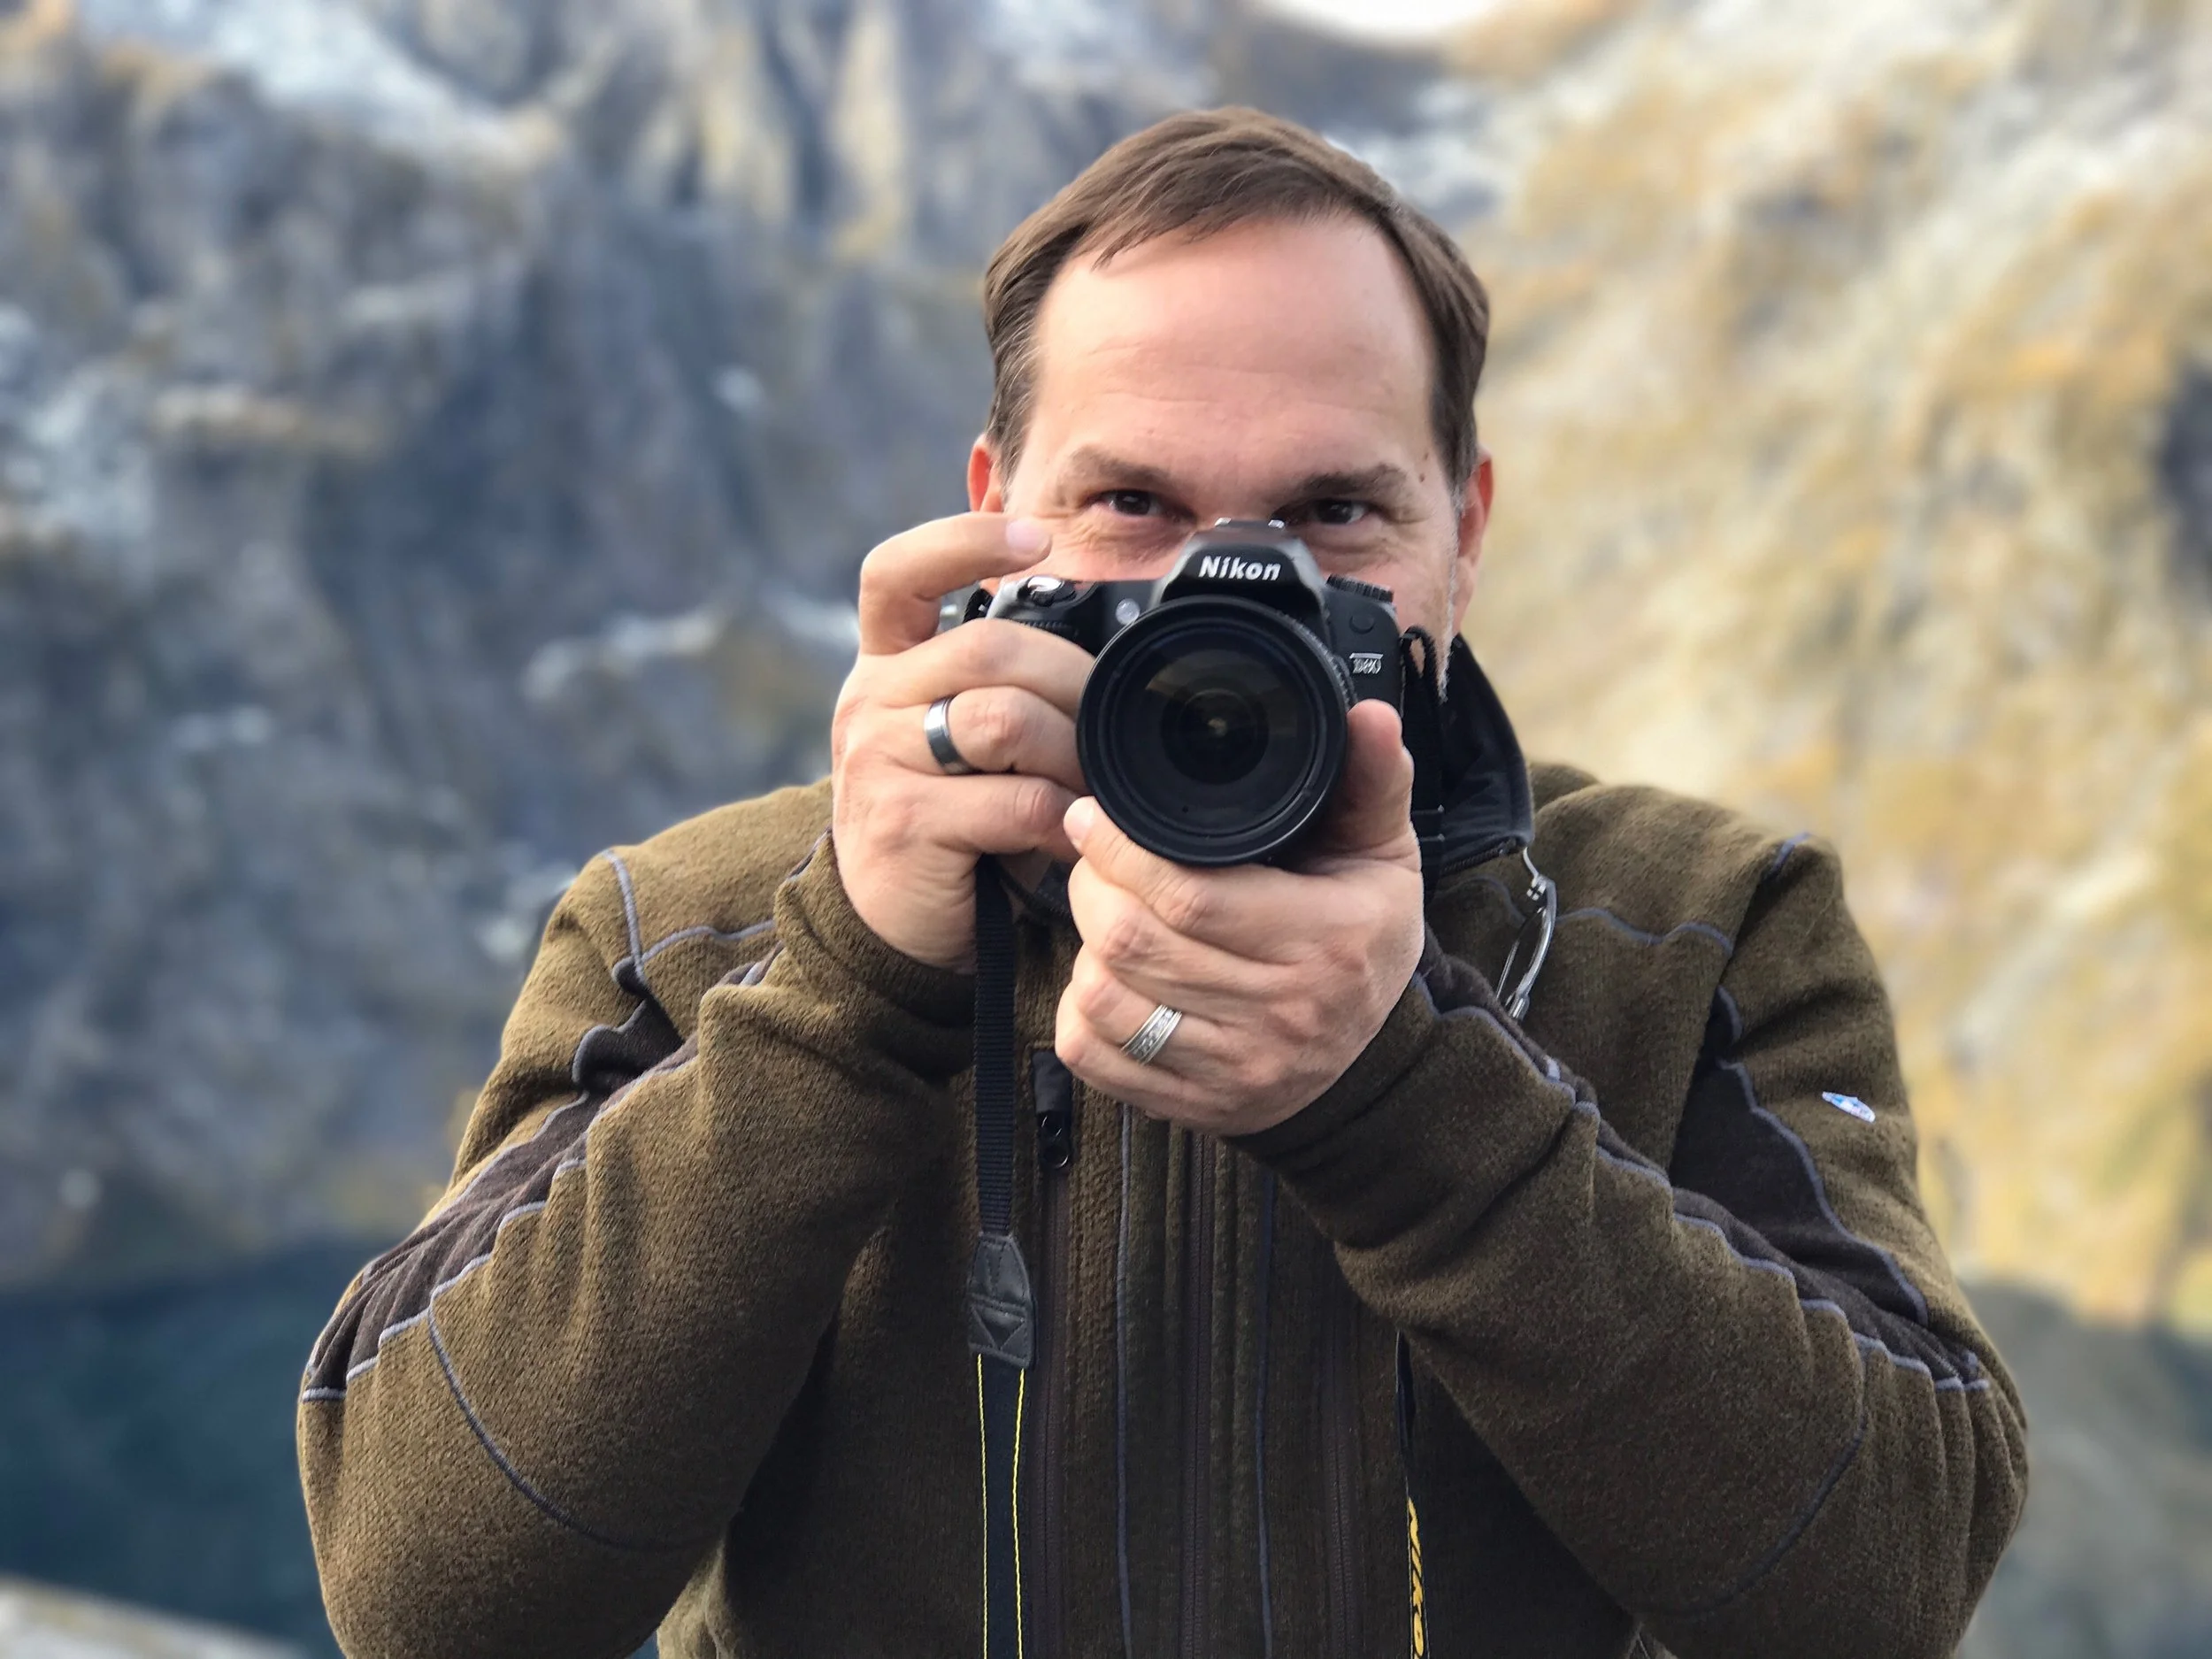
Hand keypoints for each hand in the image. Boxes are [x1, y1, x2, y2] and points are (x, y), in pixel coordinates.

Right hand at [830, 513, 1098, 971]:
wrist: (893, 923)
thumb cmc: (952, 818)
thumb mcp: (963, 737)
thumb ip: (1004, 684)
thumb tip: (1107, 648)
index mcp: (884, 663)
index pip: (896, 572)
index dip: (963, 540)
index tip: (1035, 539)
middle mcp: (869, 700)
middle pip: (987, 648)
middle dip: (1069, 682)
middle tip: (1105, 726)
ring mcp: (878, 761)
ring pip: (1002, 720)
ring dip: (1068, 753)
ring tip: (1088, 786)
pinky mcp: (903, 823)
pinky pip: (1011, 801)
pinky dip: (1060, 819)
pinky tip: (1069, 836)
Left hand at [1053, 699, 1426, 1134]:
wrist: (1372, 1068)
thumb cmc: (1365, 942)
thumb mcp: (1382, 858)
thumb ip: (1371, 782)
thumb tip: (1367, 715)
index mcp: (1326, 942)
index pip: (1192, 896)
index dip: (1123, 850)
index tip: (1095, 815)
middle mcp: (1281, 1015)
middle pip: (1135, 942)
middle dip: (1092, 886)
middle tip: (1091, 855)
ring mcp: (1235, 1070)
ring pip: (1106, 998)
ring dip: (1085, 944)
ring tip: (1103, 911)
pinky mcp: (1195, 1107)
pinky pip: (1096, 1057)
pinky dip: (1081, 1012)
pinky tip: (1108, 978)